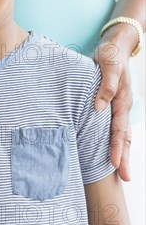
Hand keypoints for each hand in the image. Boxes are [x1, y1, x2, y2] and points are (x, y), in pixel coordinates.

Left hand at [92, 39, 132, 181]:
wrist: (115, 45)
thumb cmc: (110, 54)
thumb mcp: (108, 65)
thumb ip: (105, 86)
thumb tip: (99, 108)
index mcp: (122, 100)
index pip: (119, 129)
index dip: (117, 148)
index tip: (115, 165)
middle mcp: (123, 106)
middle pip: (124, 136)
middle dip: (124, 158)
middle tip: (125, 179)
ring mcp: (119, 105)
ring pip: (121, 132)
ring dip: (120, 150)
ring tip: (119, 170)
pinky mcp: (112, 102)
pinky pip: (114, 124)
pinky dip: (112, 137)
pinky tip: (107, 146)